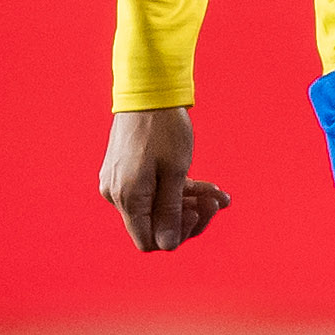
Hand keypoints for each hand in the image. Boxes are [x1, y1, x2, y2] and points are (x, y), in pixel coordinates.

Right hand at [99, 107, 229, 252]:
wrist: (149, 90)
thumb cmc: (163, 129)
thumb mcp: (175, 173)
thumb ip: (170, 212)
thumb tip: (169, 245)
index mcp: (127, 198)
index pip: (149, 241)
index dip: (176, 236)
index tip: (196, 213)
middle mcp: (117, 195)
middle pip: (155, 226)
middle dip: (189, 217)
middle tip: (215, 202)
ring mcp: (120, 183)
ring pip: (158, 207)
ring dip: (190, 203)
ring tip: (218, 195)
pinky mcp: (127, 172)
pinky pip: (153, 191)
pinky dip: (179, 191)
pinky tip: (209, 188)